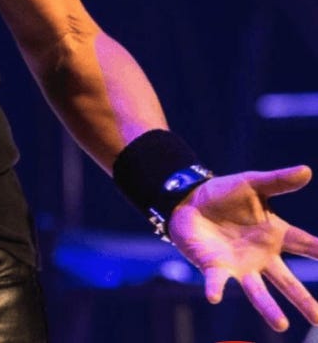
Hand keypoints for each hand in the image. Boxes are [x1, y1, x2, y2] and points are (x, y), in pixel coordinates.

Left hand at [168, 165, 317, 331]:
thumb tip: (306, 170)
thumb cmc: (224, 194)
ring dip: (268, 308)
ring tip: (281, 326)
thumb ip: (278, 181)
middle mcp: (261, 257)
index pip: (306, 244)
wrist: (189, 199)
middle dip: (304, 301)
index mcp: (274, 235)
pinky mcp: (215, 267)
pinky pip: (216, 281)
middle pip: (287, 282)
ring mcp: (239, 265)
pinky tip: (214, 297)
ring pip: (257, 292)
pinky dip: (215, 289)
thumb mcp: (252, 184)